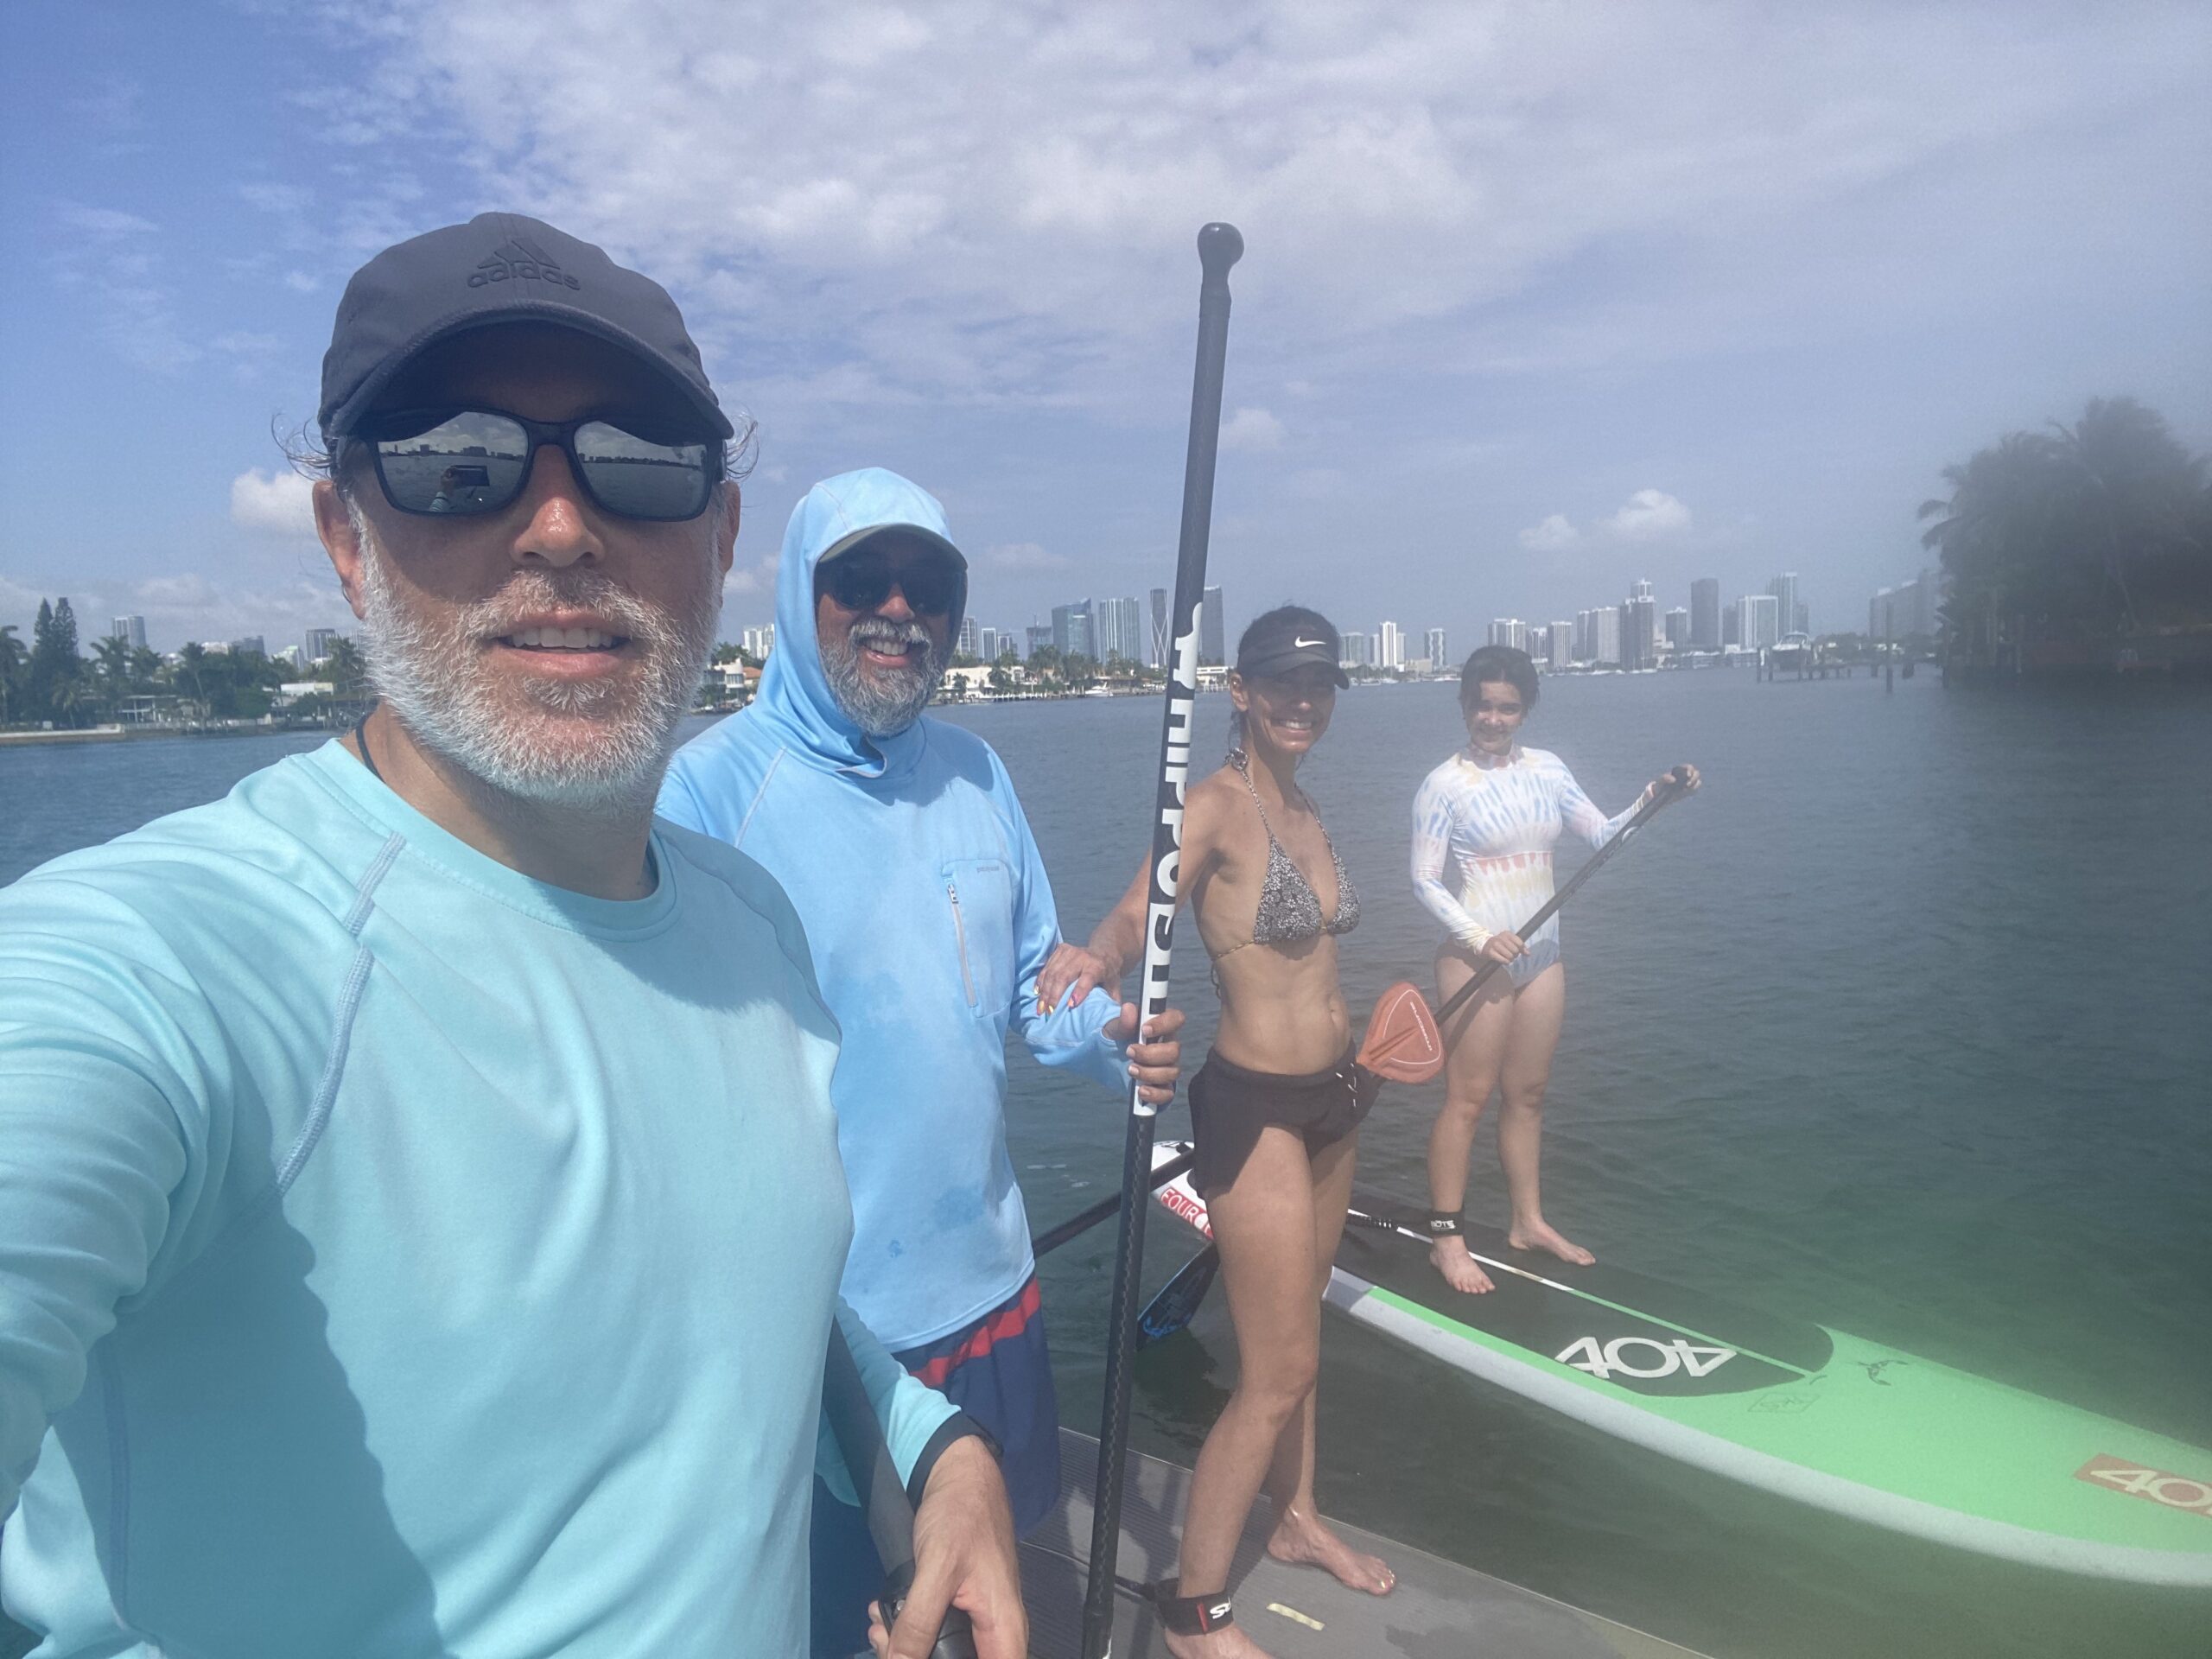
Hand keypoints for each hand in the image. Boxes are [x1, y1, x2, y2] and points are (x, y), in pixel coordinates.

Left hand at [867, 1436, 1026, 1658]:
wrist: (958, 1476)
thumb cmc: (962, 1513)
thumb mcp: (938, 1568)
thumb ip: (919, 1622)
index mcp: (1004, 1629)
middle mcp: (995, 1631)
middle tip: (886, 1644)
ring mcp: (976, 1620)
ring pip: (940, 1653)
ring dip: (907, 1647)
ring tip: (880, 1629)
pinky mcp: (957, 1607)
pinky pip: (932, 1633)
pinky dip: (907, 1630)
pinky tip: (886, 1616)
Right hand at [1035, 941, 1117, 1015]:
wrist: (1104, 952)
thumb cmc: (1108, 975)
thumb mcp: (1115, 988)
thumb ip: (1111, 1003)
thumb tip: (1108, 1021)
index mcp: (1098, 966)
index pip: (1087, 979)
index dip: (1079, 992)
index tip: (1071, 1006)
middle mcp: (1083, 956)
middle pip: (1064, 976)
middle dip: (1055, 996)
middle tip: (1049, 1013)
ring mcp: (1069, 951)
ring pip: (1052, 973)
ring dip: (1045, 992)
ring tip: (1041, 1008)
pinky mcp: (1060, 949)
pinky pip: (1047, 967)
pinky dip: (1040, 981)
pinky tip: (1037, 994)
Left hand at [1104, 1003, 1184, 1105]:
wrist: (1109, 1059)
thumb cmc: (1118, 1038)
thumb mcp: (1115, 1028)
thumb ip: (1123, 1020)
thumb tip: (1129, 1009)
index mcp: (1161, 1027)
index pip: (1176, 1019)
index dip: (1164, 1024)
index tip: (1144, 1030)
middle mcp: (1168, 1047)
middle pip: (1174, 1051)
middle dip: (1150, 1054)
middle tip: (1129, 1052)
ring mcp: (1167, 1068)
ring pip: (1172, 1072)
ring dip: (1149, 1073)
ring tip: (1130, 1070)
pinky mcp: (1162, 1086)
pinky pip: (1168, 1093)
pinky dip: (1155, 1094)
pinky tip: (1141, 1091)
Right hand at [1478, 932, 1523, 964]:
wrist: (1484, 945)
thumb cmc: (1500, 944)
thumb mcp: (1510, 942)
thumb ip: (1520, 947)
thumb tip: (1528, 954)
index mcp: (1507, 934)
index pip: (1520, 943)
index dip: (1521, 949)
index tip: (1519, 951)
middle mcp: (1501, 938)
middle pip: (1515, 950)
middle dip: (1515, 955)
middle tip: (1512, 955)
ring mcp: (1495, 945)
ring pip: (1510, 956)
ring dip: (1510, 959)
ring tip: (1507, 958)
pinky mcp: (1491, 952)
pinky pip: (1503, 960)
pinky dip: (1506, 962)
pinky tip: (1504, 960)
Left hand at [1650, 764, 1699, 803]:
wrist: (1661, 794)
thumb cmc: (1661, 784)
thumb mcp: (1660, 781)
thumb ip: (1665, 778)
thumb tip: (1673, 780)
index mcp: (1680, 770)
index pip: (1689, 767)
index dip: (1690, 770)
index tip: (1688, 775)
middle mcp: (1686, 775)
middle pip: (1696, 774)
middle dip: (1694, 779)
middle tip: (1687, 785)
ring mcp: (1689, 782)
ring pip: (1698, 782)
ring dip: (1694, 785)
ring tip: (1685, 790)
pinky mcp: (1690, 790)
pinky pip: (1695, 790)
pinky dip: (1692, 791)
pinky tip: (1685, 793)